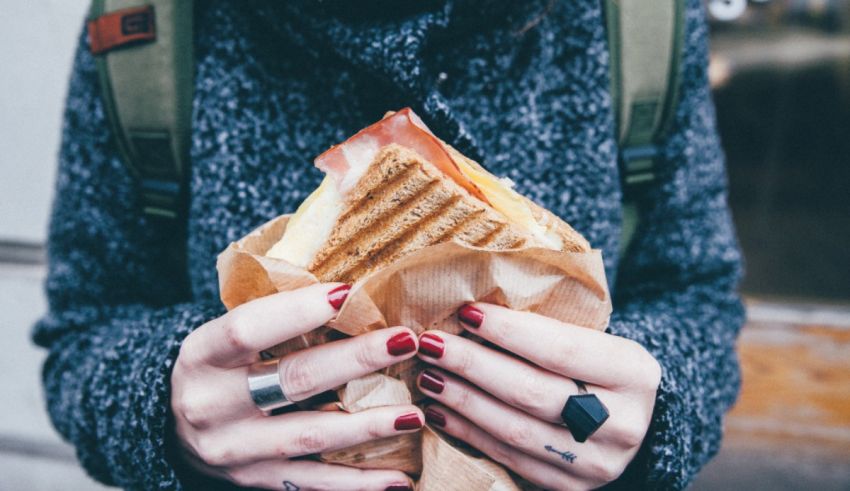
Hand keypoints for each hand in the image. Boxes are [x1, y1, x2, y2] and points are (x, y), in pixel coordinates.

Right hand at [171, 283, 420, 489]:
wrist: (169, 428)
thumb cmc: (216, 367)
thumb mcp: (224, 336)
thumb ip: (274, 317)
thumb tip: (349, 290)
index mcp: (202, 356)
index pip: (247, 328)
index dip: (298, 310)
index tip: (349, 293)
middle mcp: (212, 406)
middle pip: (293, 381)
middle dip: (356, 360)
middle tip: (405, 341)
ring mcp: (234, 451)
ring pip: (311, 438)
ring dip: (368, 427)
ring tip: (415, 414)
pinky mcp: (255, 481)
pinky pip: (313, 484)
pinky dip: (359, 483)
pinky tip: (400, 478)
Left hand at [416, 303, 660, 490]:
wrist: (629, 421)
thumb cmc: (596, 366)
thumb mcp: (591, 339)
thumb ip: (545, 329)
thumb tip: (471, 312)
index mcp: (632, 372)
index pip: (560, 348)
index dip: (508, 331)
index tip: (466, 312)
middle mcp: (623, 422)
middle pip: (532, 392)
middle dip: (473, 365)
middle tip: (431, 344)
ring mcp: (597, 462)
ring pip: (515, 430)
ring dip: (462, 400)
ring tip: (428, 375)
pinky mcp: (570, 487)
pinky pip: (509, 458)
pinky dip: (469, 432)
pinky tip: (440, 410)